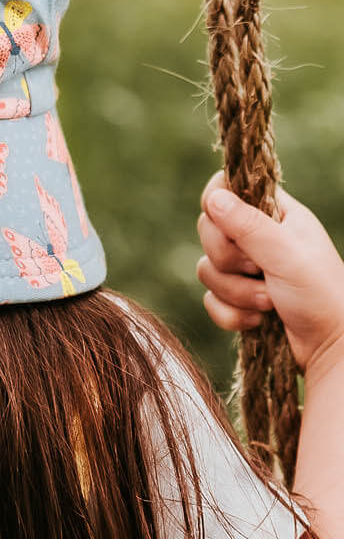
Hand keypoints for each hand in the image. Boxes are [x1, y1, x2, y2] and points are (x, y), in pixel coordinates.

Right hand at [196, 172, 343, 373]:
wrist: (333, 349)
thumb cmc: (323, 295)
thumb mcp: (287, 255)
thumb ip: (248, 225)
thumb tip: (214, 197)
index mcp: (275, 214)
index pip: (227, 188)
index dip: (217, 202)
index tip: (224, 220)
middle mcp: (257, 237)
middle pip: (208, 230)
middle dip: (228, 259)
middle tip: (258, 270)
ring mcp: (246, 269)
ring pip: (207, 268)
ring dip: (235, 291)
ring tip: (269, 302)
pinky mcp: (238, 299)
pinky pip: (210, 299)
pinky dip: (231, 314)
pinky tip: (257, 321)